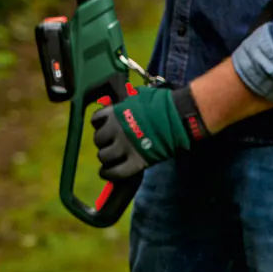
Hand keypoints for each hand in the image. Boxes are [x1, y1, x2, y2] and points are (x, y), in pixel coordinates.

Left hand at [91, 79, 205, 182]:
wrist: (177, 117)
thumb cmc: (160, 103)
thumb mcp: (137, 97)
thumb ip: (126, 104)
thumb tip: (122, 105)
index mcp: (115, 113)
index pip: (96, 120)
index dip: (99, 125)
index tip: (104, 127)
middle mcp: (116, 130)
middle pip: (98, 140)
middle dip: (103, 142)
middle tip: (111, 143)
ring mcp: (124, 147)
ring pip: (104, 157)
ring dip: (106, 157)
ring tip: (111, 158)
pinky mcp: (135, 162)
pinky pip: (115, 172)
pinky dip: (108, 173)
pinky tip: (107, 173)